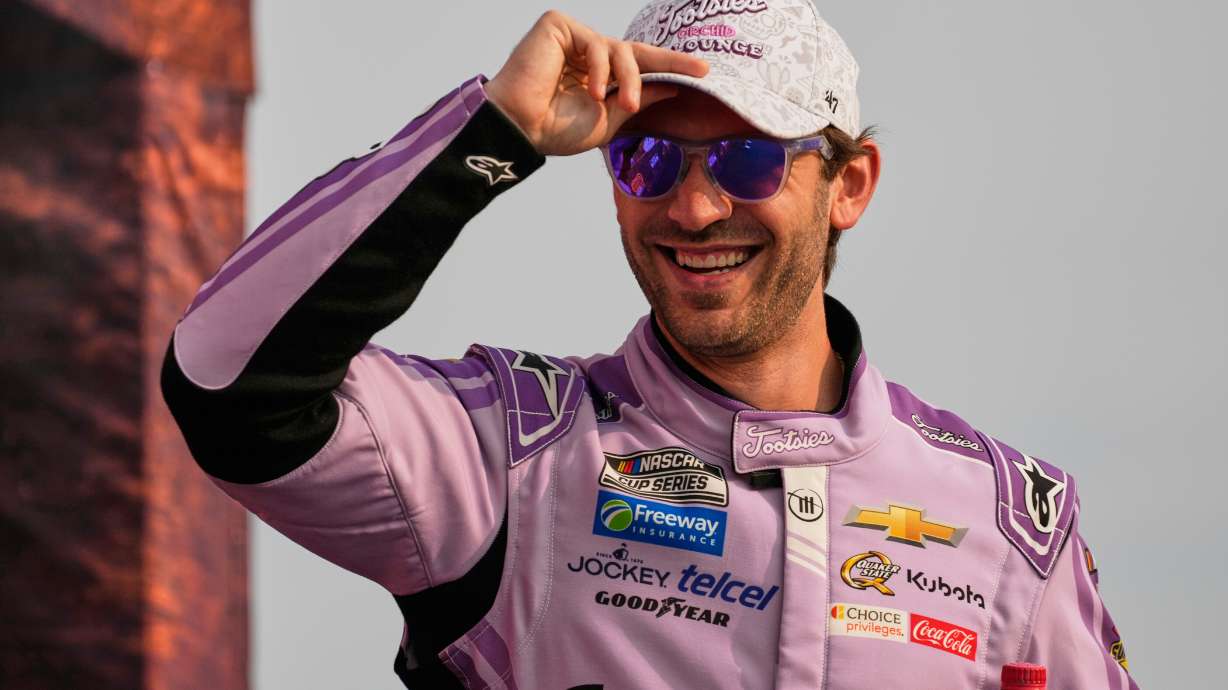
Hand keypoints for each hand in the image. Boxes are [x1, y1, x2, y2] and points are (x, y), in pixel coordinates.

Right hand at [485, 10, 708, 155]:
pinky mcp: (557, 26)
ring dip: (628, 79)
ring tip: (623, 105)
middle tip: (698, 71)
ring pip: (619, 49)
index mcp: (597, 75)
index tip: (704, 72)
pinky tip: (592, 90)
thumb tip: (673, 86)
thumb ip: (639, 99)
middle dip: (668, 61)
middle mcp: (586, 54)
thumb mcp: (609, 119)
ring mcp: (572, 38)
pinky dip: (599, 67)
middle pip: (636, 51)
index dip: (671, 66)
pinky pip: (595, 41)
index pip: (639, 65)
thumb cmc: (556, 129)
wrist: (522, 128)